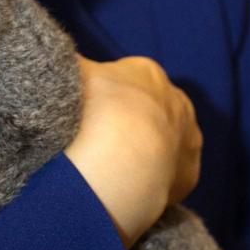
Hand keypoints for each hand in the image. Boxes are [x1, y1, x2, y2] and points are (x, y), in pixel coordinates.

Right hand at [64, 56, 202, 247]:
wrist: (121, 158)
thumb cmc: (93, 109)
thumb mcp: (72, 75)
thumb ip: (69, 66)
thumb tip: (59, 60)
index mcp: (146, 73)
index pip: (124, 82)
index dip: (103, 100)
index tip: (86, 117)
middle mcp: (176, 100)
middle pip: (147, 111)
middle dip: (127, 125)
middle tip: (98, 143)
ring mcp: (187, 137)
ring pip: (163, 142)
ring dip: (143, 153)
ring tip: (113, 168)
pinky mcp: (190, 173)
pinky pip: (168, 177)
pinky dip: (151, 182)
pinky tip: (129, 188)